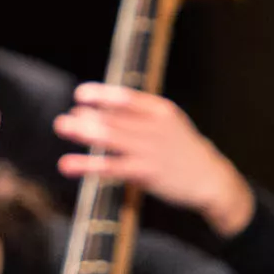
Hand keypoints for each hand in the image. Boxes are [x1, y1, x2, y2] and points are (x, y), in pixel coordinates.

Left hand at [54, 85, 254, 236]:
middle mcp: (154, 126)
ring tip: (62, 128)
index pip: (126, 98)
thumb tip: (101, 110)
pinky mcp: (146, 172)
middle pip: (114, 118)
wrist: (212, 179)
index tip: (80, 95)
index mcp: (161, 110)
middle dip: (86, 118)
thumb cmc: (183, 151)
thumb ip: (139, 117)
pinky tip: (70, 164)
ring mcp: (150, 149)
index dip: (101, 94)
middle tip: (62, 120)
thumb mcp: (168, 125)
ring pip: (110, 138)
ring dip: (83, 133)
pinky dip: (88, 164)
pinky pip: (112, 166)